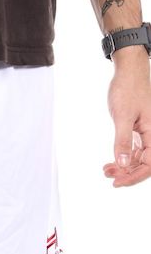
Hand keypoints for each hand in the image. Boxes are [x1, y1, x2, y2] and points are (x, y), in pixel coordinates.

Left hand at [103, 47, 150, 186]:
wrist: (129, 71)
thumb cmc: (128, 89)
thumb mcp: (123, 116)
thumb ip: (123, 141)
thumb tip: (124, 164)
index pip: (150, 163)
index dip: (135, 176)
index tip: (118, 182)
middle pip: (145, 163)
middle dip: (127, 172)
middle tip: (108, 176)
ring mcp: (147, 132)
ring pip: (139, 157)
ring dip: (124, 166)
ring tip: (106, 170)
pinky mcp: (139, 129)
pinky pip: (135, 149)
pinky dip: (123, 157)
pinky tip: (111, 162)